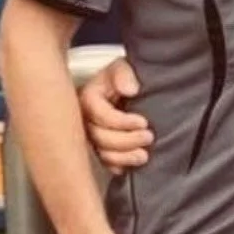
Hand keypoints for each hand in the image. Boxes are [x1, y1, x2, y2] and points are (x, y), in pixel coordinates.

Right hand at [80, 57, 152, 172]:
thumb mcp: (123, 67)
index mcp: (88, 98)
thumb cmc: (123, 77)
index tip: (143, 122)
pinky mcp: (99, 147)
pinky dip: (118, 166)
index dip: (122, 122)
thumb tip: (130, 89)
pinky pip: (104, 163)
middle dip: (126, 141)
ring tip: (144, 155)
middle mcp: (85, 119)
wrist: (127, 87)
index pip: (100, 115)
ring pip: (102, 153)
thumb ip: (124, 74)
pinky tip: (129, 167)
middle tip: (148, 137)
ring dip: (124, 157)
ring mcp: (91, 135)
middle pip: (100, 137)